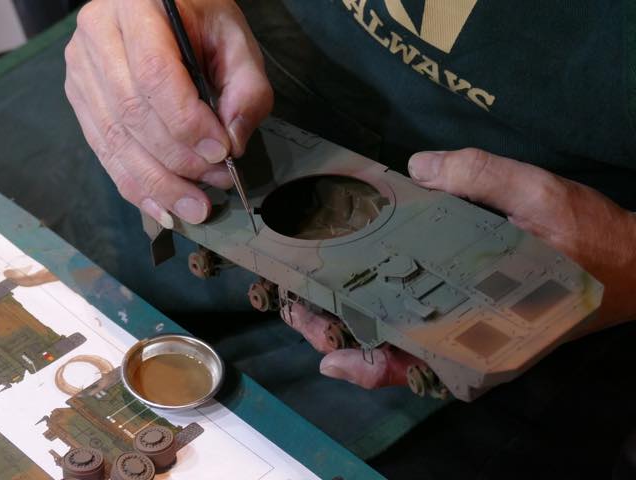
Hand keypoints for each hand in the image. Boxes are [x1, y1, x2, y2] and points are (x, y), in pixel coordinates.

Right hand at [65, 0, 272, 227]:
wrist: (159, 7)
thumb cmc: (201, 20)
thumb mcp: (236, 40)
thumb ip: (246, 88)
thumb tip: (234, 142)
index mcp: (136, 7)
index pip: (154, 74)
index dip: (187, 122)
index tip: (222, 151)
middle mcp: (97, 36)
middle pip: (132, 113)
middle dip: (179, 159)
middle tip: (217, 181)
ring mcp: (82, 70)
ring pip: (115, 141)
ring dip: (159, 184)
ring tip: (197, 207)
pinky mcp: (81, 100)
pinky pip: (106, 153)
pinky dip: (138, 187)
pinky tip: (165, 208)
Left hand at [282, 148, 635, 388]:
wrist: (634, 265)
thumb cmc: (590, 240)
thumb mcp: (541, 196)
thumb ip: (479, 176)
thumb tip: (414, 169)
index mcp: (483, 337)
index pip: (411, 362)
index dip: (363, 363)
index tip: (323, 349)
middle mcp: (470, 346)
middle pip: (391, 354)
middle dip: (339, 334)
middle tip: (296, 304)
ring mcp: (469, 333)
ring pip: (397, 340)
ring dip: (351, 321)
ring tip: (310, 292)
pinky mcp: (471, 314)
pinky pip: (417, 318)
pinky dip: (382, 305)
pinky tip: (353, 280)